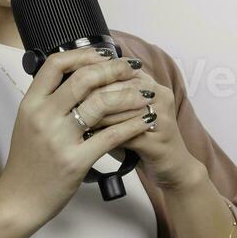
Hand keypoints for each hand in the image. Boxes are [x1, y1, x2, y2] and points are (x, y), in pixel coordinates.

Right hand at [0, 47, 157, 227]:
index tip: (104, 53)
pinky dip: (133, 124)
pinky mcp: (75, 161)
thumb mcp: (28, 124)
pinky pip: (111, 136)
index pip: (56, 64)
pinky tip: (145, 120)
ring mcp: (58, 139)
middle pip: (84, 78)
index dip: (84, 54)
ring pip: (101, 103)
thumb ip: (47, 102)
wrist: (18, 200)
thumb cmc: (26, 164)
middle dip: (114, 68)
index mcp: (30, 104)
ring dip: (129, 94)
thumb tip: (74, 78)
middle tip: (132, 67)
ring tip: (145, 92)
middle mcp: (43, 117)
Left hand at [73, 55, 204, 189]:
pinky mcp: (159, 142)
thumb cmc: (141, 140)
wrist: (173, 169)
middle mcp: (159, 95)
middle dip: (89, 93)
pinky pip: (127, 134)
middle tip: (64, 100)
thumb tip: (67, 84)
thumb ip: (104, 97)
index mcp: (150, 83)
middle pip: (119, 85)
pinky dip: (104, 135)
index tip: (65, 81)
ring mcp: (162, 118)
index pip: (118, 68)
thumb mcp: (123, 114)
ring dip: (94, 114)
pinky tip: (86, 138)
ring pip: (123, 108)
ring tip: (71, 118)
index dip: (90, 73)